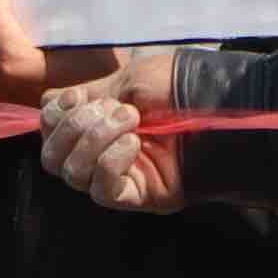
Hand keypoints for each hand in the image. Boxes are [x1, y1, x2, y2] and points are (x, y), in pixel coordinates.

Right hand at [37, 43, 183, 209]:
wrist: (227, 108)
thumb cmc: (184, 89)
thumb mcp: (130, 80)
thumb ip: (90, 94)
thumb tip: (56, 105)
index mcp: (98, 121)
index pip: (50, 127)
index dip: (55, 114)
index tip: (80, 97)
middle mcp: (101, 151)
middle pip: (52, 155)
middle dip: (73, 127)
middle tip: (117, 110)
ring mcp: (118, 176)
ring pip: (71, 172)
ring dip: (92, 141)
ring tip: (131, 124)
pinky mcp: (136, 196)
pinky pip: (100, 190)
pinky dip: (108, 163)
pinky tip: (133, 144)